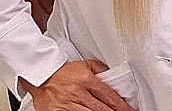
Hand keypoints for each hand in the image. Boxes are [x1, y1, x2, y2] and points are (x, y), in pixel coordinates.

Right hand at [20, 60, 135, 110]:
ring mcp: (68, 104)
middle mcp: (78, 93)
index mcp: (86, 80)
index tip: (128, 109)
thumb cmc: (64, 71)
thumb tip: (114, 77)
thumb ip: (101, 70)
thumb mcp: (86, 64)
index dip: (121, 105)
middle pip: (101, 108)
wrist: (42, 74)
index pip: (108, 95)